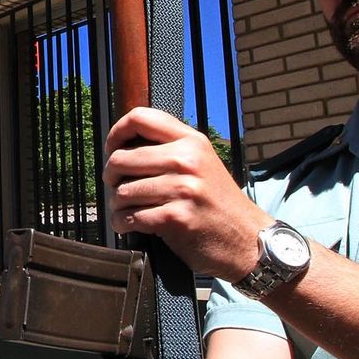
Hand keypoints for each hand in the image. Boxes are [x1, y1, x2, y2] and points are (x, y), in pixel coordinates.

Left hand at [102, 107, 271, 280]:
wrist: (248, 241)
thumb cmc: (217, 204)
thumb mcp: (201, 163)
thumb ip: (170, 149)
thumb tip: (122, 145)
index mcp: (191, 141)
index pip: (139, 118)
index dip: (116, 134)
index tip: (112, 150)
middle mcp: (187, 160)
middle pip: (121, 159)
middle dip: (111, 178)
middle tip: (116, 188)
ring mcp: (183, 189)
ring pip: (122, 192)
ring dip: (117, 206)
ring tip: (126, 210)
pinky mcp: (176, 217)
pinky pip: (130, 217)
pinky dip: (123, 224)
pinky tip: (130, 225)